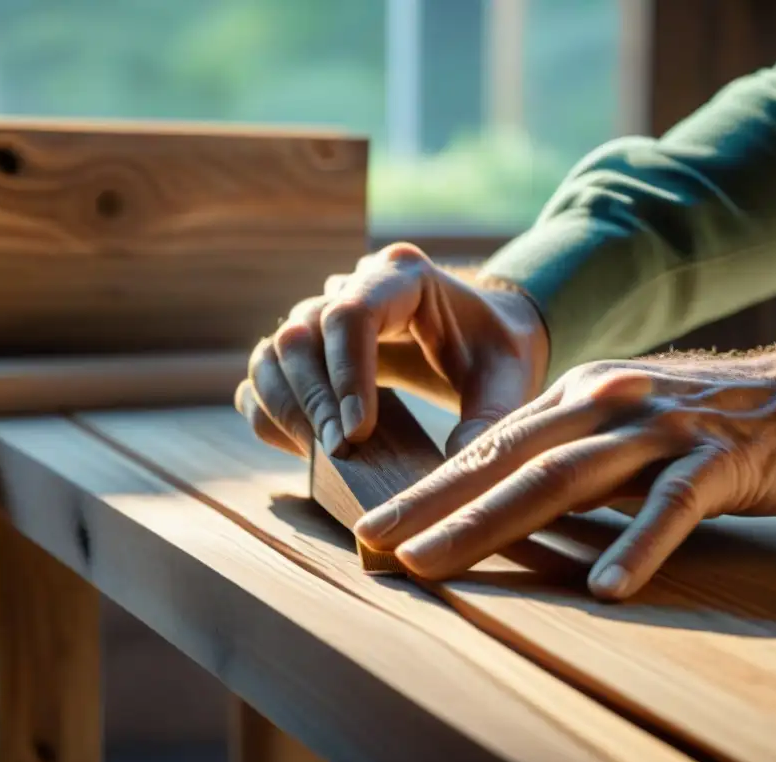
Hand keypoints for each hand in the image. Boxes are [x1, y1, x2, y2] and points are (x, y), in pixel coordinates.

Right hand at [236, 243, 548, 458]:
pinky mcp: (310, 351)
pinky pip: (266, 379)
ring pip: (271, 355)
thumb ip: (489, 422)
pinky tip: (305, 450)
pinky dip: (271, 415)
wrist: (487, 333)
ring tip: (321, 455)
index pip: (351, 315)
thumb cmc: (498, 349)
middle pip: (298, 336)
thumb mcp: (509, 379)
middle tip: (340, 452)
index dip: (346, 374)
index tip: (359, 434)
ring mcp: (322, 315)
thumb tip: (451, 472)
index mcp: (402, 276)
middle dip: (312, 401)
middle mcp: (351, 286)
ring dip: (285, 410)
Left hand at [353, 344, 775, 600]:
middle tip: (377, 545)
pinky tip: (606, 587)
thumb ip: (556, 449)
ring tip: (437, 565)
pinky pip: (672, 506)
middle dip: (434, 506)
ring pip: (563, 478)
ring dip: (493, 524)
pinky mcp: (714, 460)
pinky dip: (637, 543)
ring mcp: (656, 430)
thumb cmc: (688, 420)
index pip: (485, 448)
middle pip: (505, 461)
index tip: (374, 526)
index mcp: (571, 399)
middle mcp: (601, 406)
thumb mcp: (610, 421)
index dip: (427, 489)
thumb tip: (486, 495)